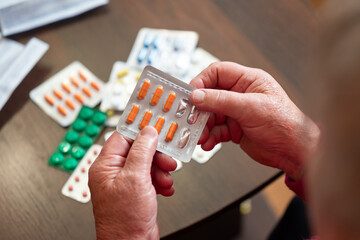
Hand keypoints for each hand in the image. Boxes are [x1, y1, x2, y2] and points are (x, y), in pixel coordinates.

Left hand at [89, 126, 176, 239]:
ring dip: (160, 169)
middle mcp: (114, 172)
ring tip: (165, 179)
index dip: (140, 130)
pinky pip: (150, 177)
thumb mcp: (135, 178)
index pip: (122, 136)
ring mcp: (125, 182)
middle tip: (167, 160)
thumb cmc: (124, 220)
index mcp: (105, 165)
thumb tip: (148, 132)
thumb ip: (142, 151)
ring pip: (147, 163)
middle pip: (138, 150)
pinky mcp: (136, 191)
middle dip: (155, 155)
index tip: (156, 126)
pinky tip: (164, 188)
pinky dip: (160, 181)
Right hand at [190, 62, 319, 179]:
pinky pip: (216, 130)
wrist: (294, 151)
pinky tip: (208, 142)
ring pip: (211, 114)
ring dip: (203, 126)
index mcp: (248, 80)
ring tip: (200, 135)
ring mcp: (237, 112)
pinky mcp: (235, 128)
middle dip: (200, 109)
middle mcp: (241, 94)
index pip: (218, 72)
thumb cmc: (284, 124)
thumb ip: (221, 100)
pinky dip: (210, 136)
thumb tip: (197, 95)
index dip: (202, 81)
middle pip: (210, 95)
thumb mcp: (250, 108)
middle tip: (191, 119)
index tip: (191, 94)